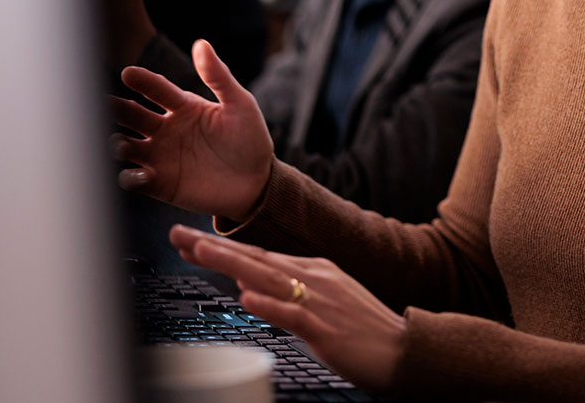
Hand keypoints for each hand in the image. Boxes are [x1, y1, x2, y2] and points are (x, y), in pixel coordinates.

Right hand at [111, 40, 272, 220]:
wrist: (257, 183)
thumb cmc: (250, 140)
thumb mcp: (239, 105)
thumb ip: (219, 77)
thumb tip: (201, 43)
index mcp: (182, 106)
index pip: (156, 89)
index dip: (142, 81)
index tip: (129, 74)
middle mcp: (165, 129)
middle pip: (131, 115)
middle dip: (116, 109)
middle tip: (104, 104)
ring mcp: (159, 156)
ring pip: (125, 146)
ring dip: (118, 143)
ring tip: (121, 143)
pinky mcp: (159, 183)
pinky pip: (134, 179)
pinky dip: (130, 177)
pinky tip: (142, 174)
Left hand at [169, 224, 405, 394]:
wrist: (404, 350)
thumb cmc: (365, 330)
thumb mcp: (324, 302)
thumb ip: (287, 292)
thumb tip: (249, 287)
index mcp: (315, 270)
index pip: (259, 255)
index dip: (223, 247)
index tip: (191, 240)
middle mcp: (315, 278)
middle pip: (256, 259)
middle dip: (214, 247)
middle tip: (180, 235)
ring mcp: (320, 300)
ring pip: (267, 277)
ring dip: (231, 263)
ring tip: (200, 251)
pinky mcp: (325, 327)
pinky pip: (292, 313)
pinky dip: (268, 305)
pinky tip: (247, 298)